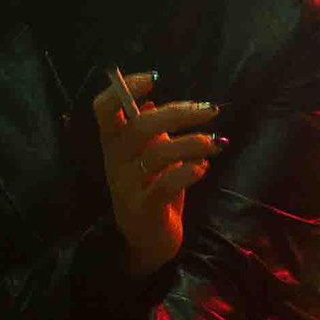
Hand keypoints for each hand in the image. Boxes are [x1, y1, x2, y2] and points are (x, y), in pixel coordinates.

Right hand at [92, 68, 222, 274]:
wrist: (149, 241)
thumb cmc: (153, 191)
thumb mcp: (151, 158)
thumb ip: (151, 133)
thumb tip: (152, 102)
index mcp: (114, 143)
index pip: (104, 108)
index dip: (126, 88)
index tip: (155, 78)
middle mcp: (115, 162)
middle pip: (140, 126)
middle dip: (179, 113)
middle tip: (210, 111)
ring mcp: (126, 186)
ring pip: (158, 154)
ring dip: (193, 143)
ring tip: (215, 143)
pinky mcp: (143, 208)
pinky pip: (165, 184)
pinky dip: (188, 172)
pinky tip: (203, 168)